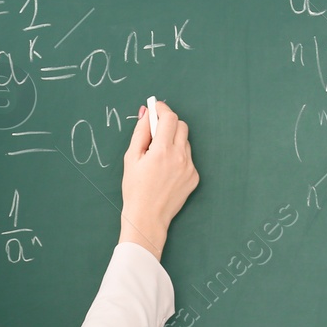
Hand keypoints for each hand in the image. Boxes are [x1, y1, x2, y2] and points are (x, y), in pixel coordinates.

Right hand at [119, 98, 198, 260]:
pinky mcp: (194, 177)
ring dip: (174, 141)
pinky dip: (178, 157)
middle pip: (181, 126)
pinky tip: (166, 170)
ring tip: (158, 157)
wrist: (147, 217)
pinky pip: (188, 158)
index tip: (155, 108)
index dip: (161, 110)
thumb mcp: (131, 158)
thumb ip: (140, 132)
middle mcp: (180, 157)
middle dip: (169, 124)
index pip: (170, 118)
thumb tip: (146, 113)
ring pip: (185, 142)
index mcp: (162, 151)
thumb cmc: (135, 189)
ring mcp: (190, 168)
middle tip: (156, 132)